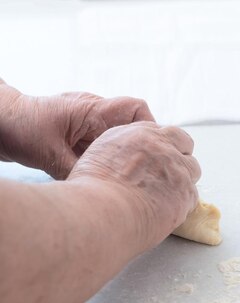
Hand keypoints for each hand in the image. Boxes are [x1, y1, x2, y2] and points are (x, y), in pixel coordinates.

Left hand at [0, 86, 153, 178]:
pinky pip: (105, 145)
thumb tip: (102, 190)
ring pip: (119, 138)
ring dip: (123, 155)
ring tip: (123, 176)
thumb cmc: (20, 128)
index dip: (151, 128)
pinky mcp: (81, 134)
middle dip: (140, 148)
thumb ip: (80, 171)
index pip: (136, 109)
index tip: (152, 151)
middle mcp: (94, 112)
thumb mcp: (50, 155)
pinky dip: (108, 159)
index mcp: (91, 110)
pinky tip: (105, 175)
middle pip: (133, 126)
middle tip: (142, 170)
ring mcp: (88, 123)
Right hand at [68, 122, 200, 248]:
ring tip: (165, 197)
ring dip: (183, 180)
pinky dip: (182, 204)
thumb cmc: (90, 189)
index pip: (163, 132)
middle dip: (179, 157)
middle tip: (166, 176)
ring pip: (193, 170)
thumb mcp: (99, 155)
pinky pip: (192, 196)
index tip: (158, 158)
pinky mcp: (186, 192)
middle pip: (184, 144)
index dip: (163, 146)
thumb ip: (120, 152)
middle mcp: (162, 146)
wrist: (101, 210)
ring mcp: (178, 168)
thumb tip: (125, 163)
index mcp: (139, 133)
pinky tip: (165, 212)